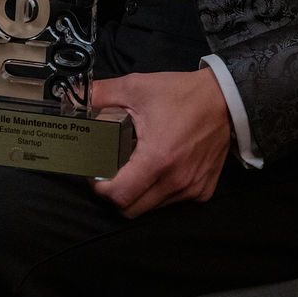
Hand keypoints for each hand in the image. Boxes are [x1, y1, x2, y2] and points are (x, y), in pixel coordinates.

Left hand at [89, 68, 231, 216]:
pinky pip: (173, 201)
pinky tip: (160, 167)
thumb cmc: (180, 94)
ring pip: (152, 207)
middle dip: (116, 194)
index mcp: (157, 159)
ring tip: (136, 165)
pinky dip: (161, 190)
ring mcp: (191, 189)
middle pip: (132, 209)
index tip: (95, 173)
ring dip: (139, 193)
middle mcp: (176, 181)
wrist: (224, 99)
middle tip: (110, 171)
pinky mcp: (203, 191)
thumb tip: (73, 96)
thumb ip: (101, 93)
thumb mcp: (137, 87)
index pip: (119, 196)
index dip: (100, 188)